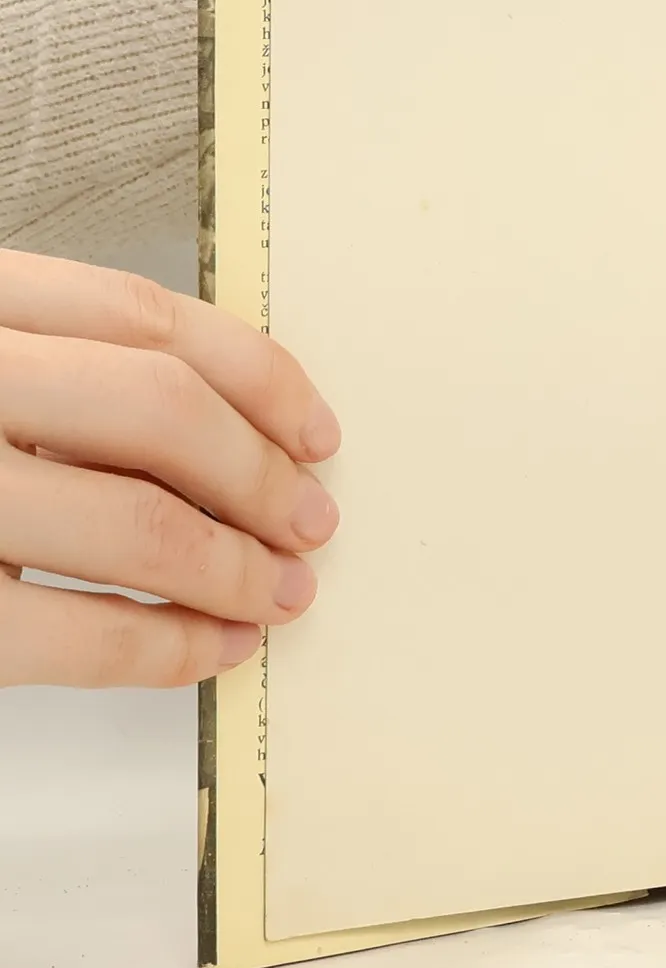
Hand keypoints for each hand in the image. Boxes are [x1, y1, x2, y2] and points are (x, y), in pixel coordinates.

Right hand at [0, 251, 339, 688]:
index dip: (257, 376)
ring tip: (280, 595)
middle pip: (159, 410)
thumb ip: (48, 369)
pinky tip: (214, 652)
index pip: (141, 314)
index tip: (315, 431)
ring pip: (136, 520)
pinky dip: (173, 648)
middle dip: (261, 475)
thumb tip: (225, 433)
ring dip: (237, 567)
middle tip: (312, 524)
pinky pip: (82, 632)